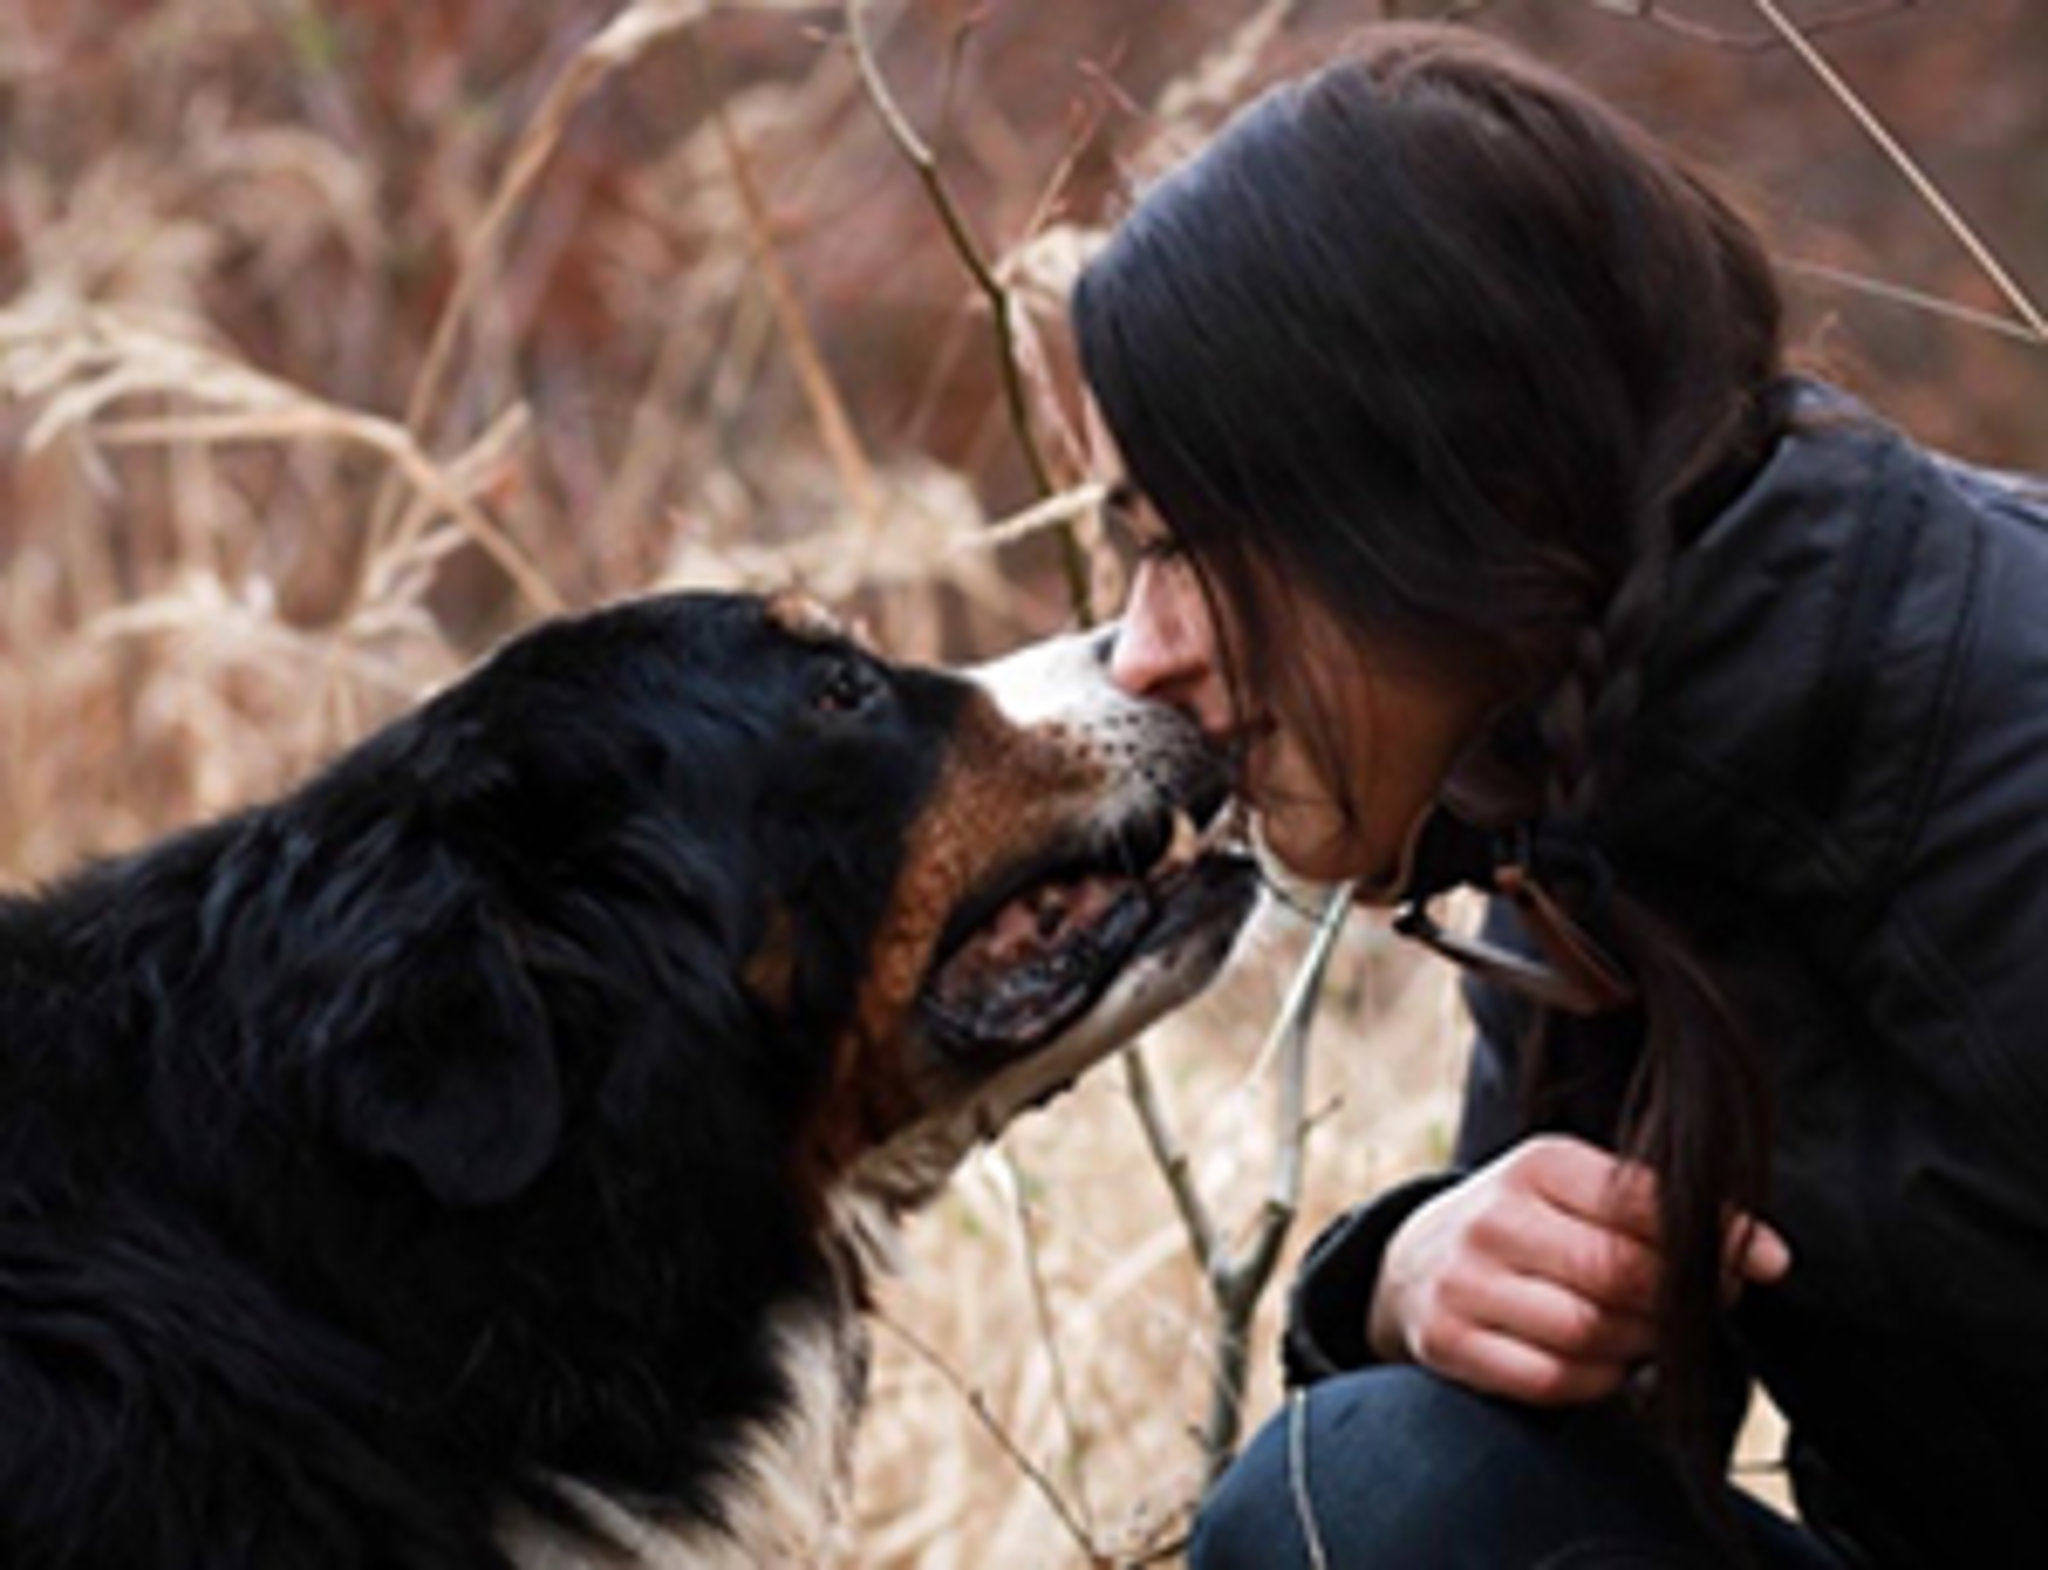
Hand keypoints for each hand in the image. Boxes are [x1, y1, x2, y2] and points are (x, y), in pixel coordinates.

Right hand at [1366, 1134, 1790, 1405]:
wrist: (1415, 1260)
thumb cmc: (1529, 1226)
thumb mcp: (1578, 1191)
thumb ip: (1659, 1214)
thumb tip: (1768, 1256)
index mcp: (1537, 1165)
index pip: (1645, 1205)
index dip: (1715, 1240)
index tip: (1765, 1263)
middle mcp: (1495, 1218)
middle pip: (1621, 1276)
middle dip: (1678, 1303)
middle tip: (1703, 1309)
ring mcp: (1465, 1282)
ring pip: (1592, 1334)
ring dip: (1638, 1346)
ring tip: (1644, 1333)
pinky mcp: (1449, 1341)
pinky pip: (1553, 1380)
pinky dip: (1596, 1380)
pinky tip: (1601, 1360)